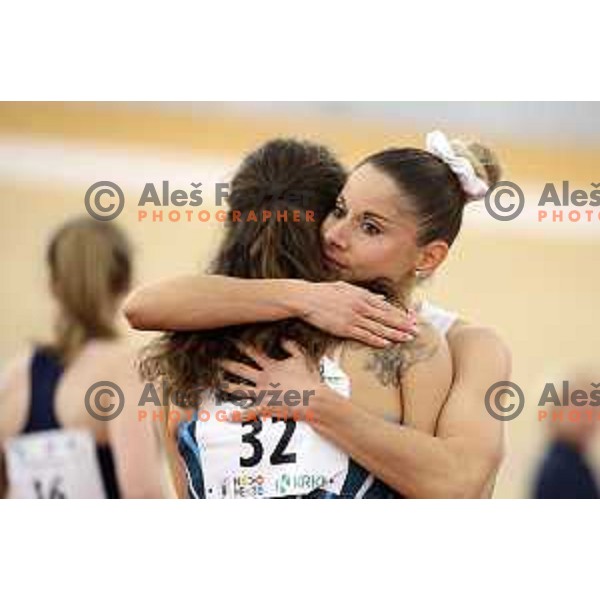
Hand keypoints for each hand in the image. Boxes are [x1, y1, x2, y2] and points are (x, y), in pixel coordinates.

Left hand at [219, 340, 327, 421]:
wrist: (313, 398)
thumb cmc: (308, 379)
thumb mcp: (302, 358)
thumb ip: (291, 347)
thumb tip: (283, 339)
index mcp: (271, 367)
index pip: (253, 353)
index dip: (241, 345)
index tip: (231, 339)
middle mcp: (264, 379)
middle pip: (241, 369)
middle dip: (227, 364)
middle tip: (215, 358)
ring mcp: (263, 393)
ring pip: (241, 389)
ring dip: (228, 386)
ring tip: (217, 382)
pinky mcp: (265, 407)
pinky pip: (249, 412)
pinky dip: (237, 415)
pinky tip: (226, 417)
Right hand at [291, 280, 417, 347]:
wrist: (306, 298)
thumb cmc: (324, 292)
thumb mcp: (347, 287)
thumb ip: (365, 293)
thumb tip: (380, 298)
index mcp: (362, 296)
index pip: (387, 307)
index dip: (401, 314)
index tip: (412, 319)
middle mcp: (361, 306)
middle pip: (387, 318)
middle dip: (403, 325)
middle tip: (417, 331)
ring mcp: (353, 318)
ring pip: (379, 328)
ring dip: (395, 334)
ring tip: (407, 339)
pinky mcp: (344, 329)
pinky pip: (364, 336)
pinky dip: (377, 340)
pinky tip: (387, 343)